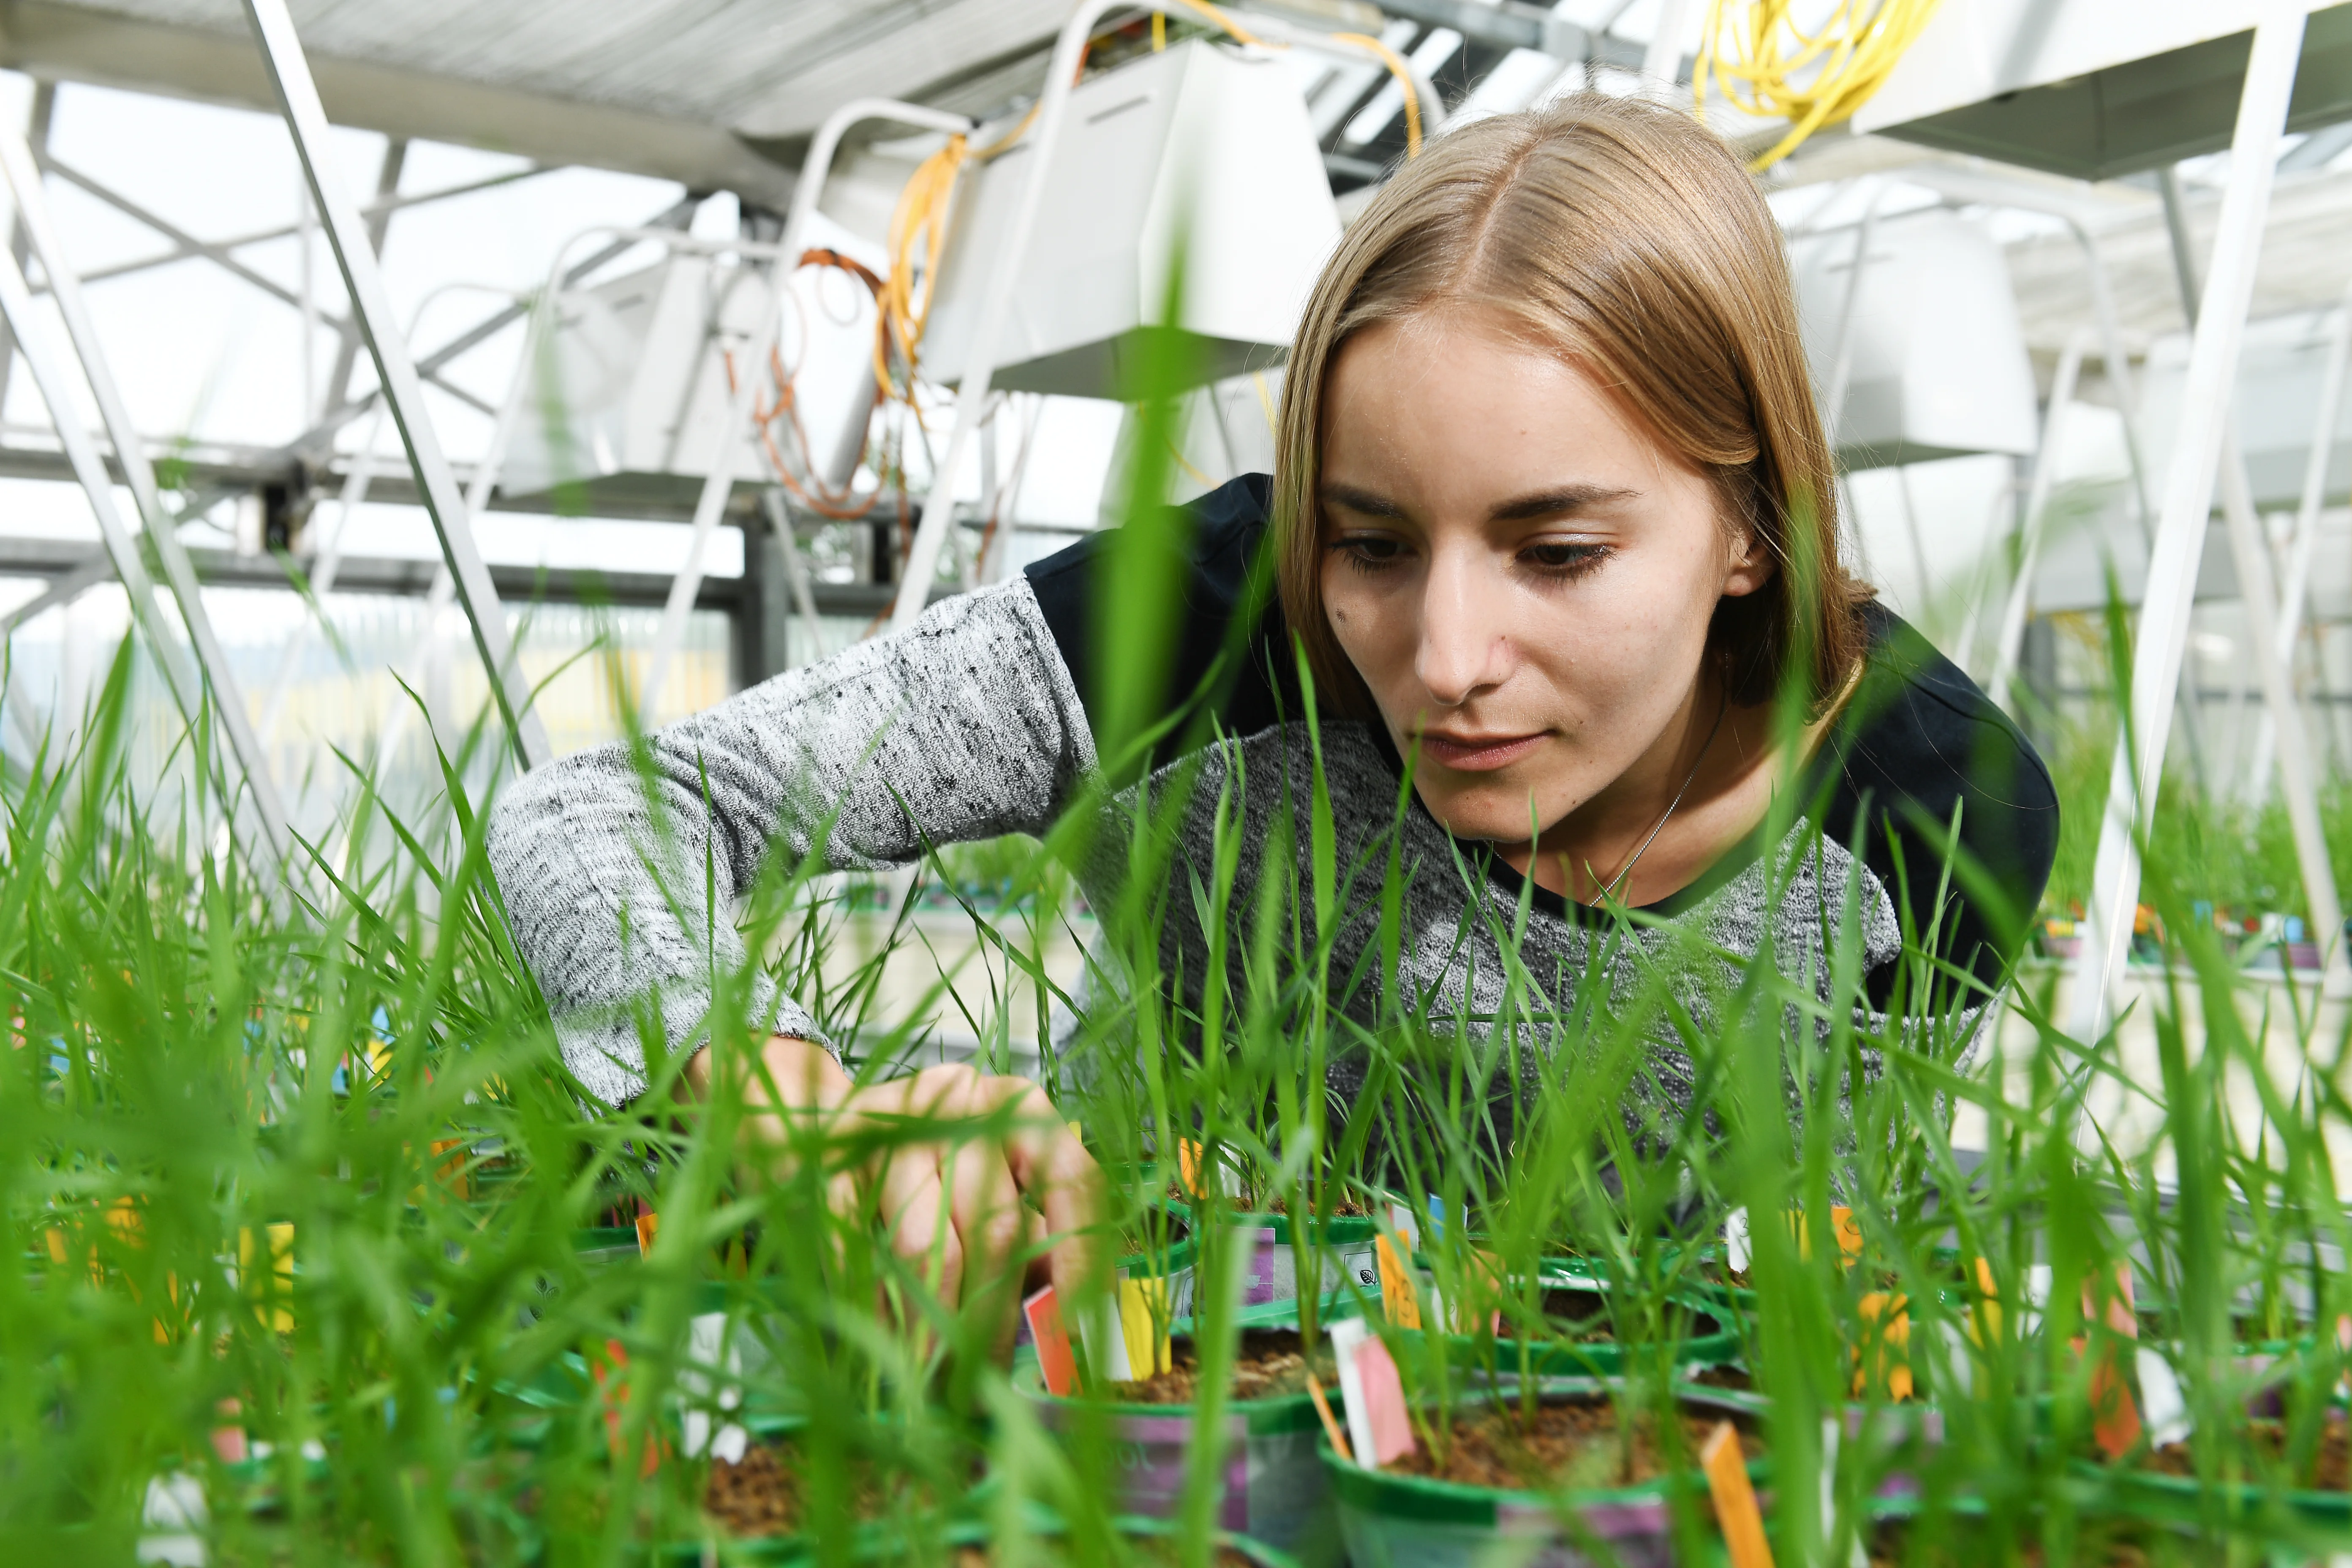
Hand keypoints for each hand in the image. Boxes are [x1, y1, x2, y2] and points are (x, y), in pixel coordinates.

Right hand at [685, 1036, 1100, 1349]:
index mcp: (1018, 1107)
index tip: (1078, 1330)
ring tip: (938, 1380)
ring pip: (929, 1248)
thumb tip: (1056, 1331)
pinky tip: (887, 1349)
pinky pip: (865, 1257)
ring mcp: (894, 1131)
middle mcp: (962, 1106)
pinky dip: (879, 1314)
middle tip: (986, 1385)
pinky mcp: (835, 1164)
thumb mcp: (993, 1182)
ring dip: (935, 1329)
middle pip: (997, 1227)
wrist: (821, 1118)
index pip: (1072, 1178)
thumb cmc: (929, 1162)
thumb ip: (1031, 1242)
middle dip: (994, 1321)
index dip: (1081, 1259)